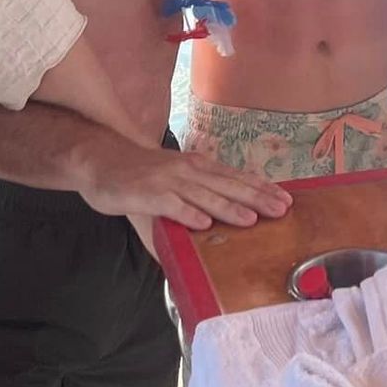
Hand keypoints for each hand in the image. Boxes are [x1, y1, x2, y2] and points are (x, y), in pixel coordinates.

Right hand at [81, 141, 291, 230]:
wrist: (100, 160)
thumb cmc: (139, 174)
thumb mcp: (174, 181)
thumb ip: (193, 200)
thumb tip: (212, 226)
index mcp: (198, 167)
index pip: (236, 177)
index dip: (261, 188)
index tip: (286, 199)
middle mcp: (188, 170)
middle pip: (228, 185)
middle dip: (257, 198)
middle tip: (282, 210)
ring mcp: (168, 181)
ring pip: (204, 196)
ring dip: (229, 207)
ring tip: (252, 219)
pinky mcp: (148, 194)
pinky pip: (171, 205)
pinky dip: (187, 214)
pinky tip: (203, 224)